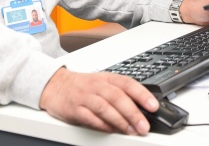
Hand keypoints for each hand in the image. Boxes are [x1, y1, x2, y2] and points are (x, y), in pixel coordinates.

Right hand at [39, 68, 158, 134]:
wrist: (55, 85)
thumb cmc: (83, 86)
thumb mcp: (103, 82)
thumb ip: (121, 93)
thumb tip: (143, 108)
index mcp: (107, 78)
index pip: (128, 84)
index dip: (142, 94)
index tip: (153, 106)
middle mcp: (97, 86)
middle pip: (118, 97)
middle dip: (133, 113)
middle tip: (144, 126)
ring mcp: (85, 97)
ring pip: (105, 108)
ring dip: (120, 121)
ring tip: (131, 130)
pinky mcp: (74, 109)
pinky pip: (90, 118)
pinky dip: (102, 125)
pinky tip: (112, 131)